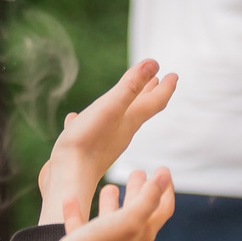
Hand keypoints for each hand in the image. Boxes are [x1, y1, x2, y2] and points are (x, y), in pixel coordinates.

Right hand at [38, 61, 179, 227]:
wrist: (67, 177)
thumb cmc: (88, 142)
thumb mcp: (110, 107)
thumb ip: (130, 86)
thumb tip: (154, 63)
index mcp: (130, 120)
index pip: (155, 102)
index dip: (166, 87)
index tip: (174, 75)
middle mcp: (121, 131)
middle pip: (141, 109)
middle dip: (150, 93)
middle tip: (159, 79)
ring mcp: (105, 141)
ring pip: (119, 119)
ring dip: (127, 104)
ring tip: (126, 94)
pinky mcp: (87, 147)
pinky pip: (93, 129)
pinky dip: (91, 119)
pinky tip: (74, 118)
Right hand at [49, 167, 175, 240]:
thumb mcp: (128, 219)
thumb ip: (148, 197)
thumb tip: (164, 176)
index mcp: (140, 234)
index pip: (162, 209)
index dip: (166, 190)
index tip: (163, 169)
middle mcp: (124, 240)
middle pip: (138, 213)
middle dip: (141, 192)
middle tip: (138, 172)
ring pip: (110, 221)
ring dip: (112, 202)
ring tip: (110, 186)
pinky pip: (80, 226)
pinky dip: (78, 211)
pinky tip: (70, 198)